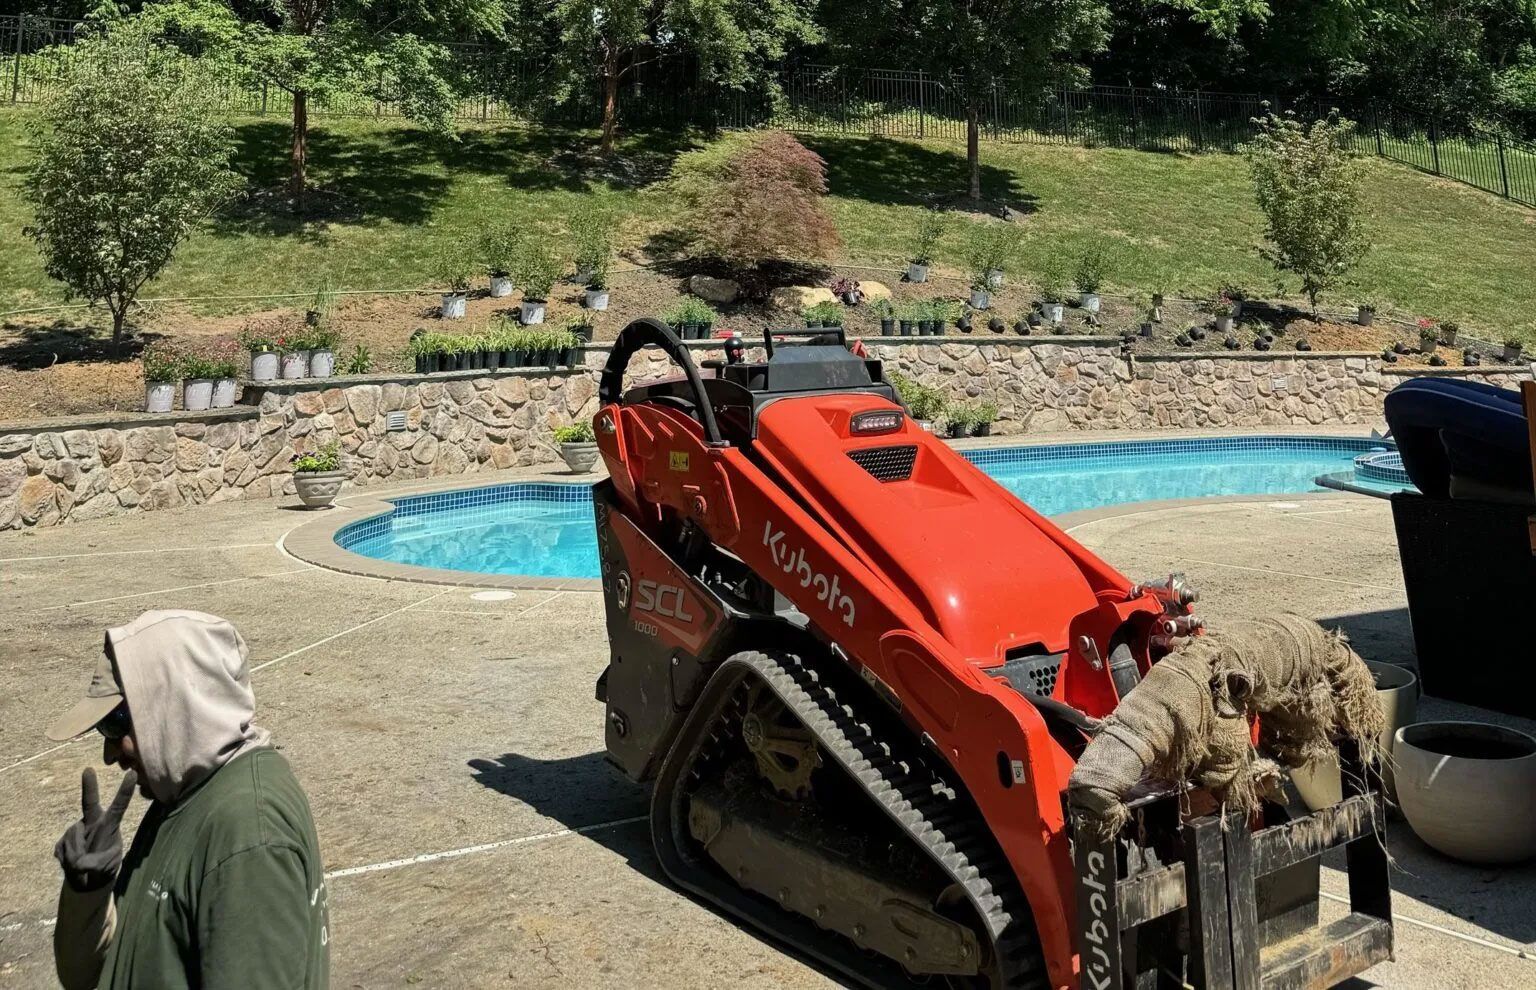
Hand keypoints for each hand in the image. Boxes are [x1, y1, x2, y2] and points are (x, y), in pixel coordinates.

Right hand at [54, 768, 135, 892]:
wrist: (86, 880)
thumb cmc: (103, 869)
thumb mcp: (105, 868)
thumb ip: (95, 864)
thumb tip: (78, 863)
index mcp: (109, 825)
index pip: (119, 806)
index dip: (125, 790)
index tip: (133, 773)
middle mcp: (92, 822)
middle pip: (89, 802)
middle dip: (89, 786)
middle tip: (88, 769)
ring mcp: (76, 829)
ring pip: (73, 838)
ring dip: (76, 855)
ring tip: (83, 864)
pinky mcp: (63, 840)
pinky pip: (63, 850)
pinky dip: (67, 861)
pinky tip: (72, 863)